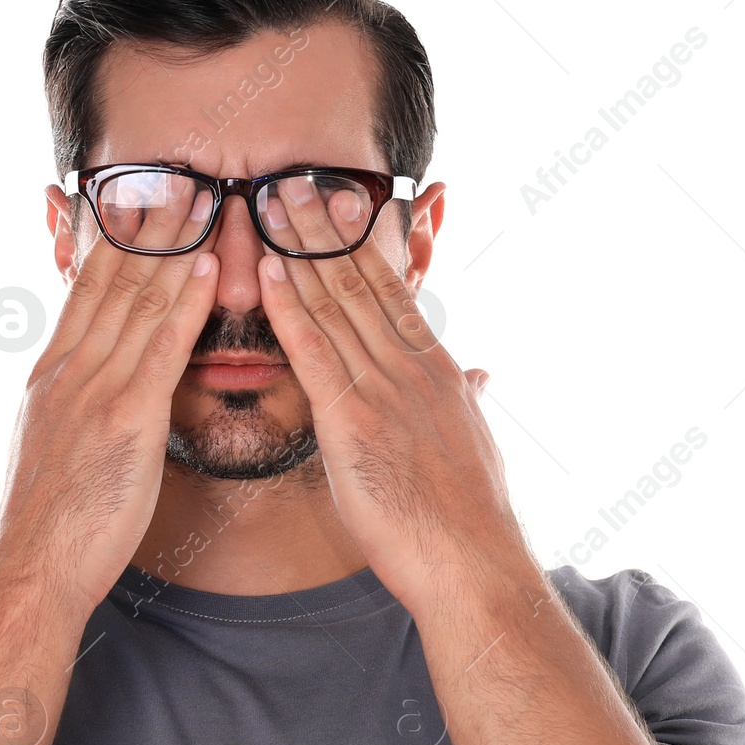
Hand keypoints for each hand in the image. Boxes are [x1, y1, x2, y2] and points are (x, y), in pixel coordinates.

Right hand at [0, 189, 219, 613]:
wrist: (34, 565)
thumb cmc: (51, 521)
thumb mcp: (51, 445)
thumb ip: (73, 404)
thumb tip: (89, 386)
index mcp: (53, 374)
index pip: (85, 289)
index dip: (112, 240)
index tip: (134, 199)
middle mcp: (70, 370)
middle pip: (111, 280)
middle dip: (144, 225)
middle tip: (174, 174)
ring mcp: (95, 390)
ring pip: (137, 301)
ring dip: (171, 246)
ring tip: (198, 198)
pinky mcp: (124, 419)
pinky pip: (159, 349)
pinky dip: (182, 303)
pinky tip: (203, 267)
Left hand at [255, 177, 530, 615]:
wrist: (473, 565)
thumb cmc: (469, 518)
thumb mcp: (474, 443)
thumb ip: (464, 402)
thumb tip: (474, 376)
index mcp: (435, 371)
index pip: (393, 291)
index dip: (362, 244)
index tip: (341, 202)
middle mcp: (409, 368)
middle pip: (361, 282)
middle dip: (325, 228)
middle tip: (295, 178)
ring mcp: (383, 391)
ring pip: (336, 304)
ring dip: (300, 251)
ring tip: (274, 203)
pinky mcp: (354, 423)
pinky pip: (317, 354)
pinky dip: (291, 309)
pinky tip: (270, 273)